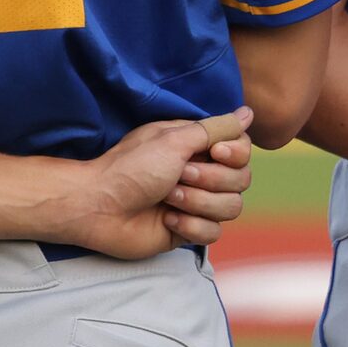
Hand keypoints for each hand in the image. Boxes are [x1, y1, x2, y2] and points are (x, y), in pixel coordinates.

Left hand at [58, 110, 251, 257]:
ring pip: (232, 208)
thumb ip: (215, 129)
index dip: (235, 154)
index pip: (242, 150)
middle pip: (241, 180)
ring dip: (198, 203)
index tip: (214, 152)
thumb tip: (247, 113)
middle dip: (210, 180)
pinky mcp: (188, 229)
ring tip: (167, 198)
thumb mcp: (173, 139)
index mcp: (195, 147)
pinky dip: (191, 227)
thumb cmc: (130, 168)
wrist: (99, 207)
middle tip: (177, 176)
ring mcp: (195, 202)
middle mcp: (200, 173)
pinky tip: (167, 220)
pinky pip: (214, 233)